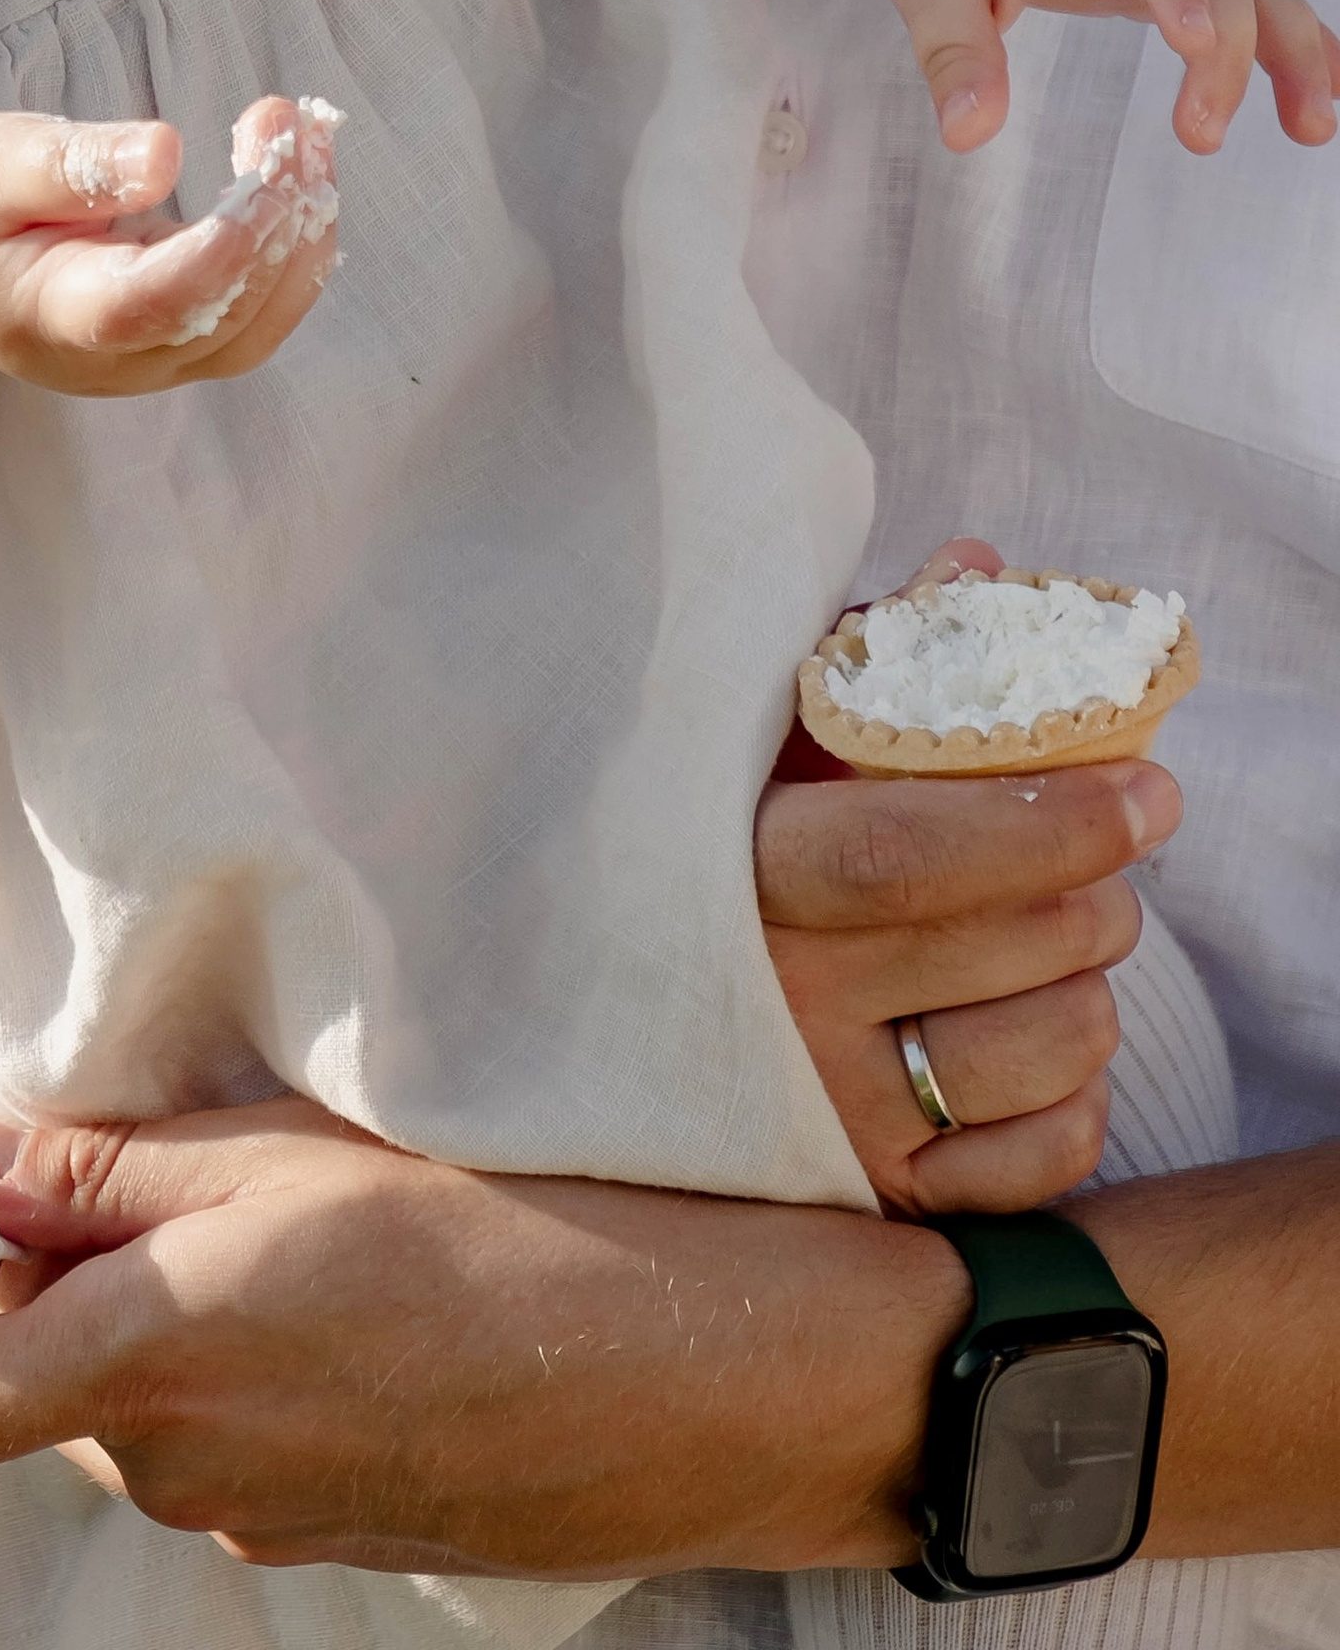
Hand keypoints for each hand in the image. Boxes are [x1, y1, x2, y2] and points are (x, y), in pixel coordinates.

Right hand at [0, 95, 337, 399]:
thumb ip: (75, 166)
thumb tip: (166, 154)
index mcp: (57, 317)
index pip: (160, 302)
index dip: (228, 244)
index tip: (270, 160)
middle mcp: (113, 362)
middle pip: (227, 319)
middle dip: (282, 218)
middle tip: (293, 118)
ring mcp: (148, 364)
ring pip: (256, 327)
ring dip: (301, 235)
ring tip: (307, 135)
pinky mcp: (172, 342)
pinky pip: (252, 313)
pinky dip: (289, 249)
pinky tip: (297, 176)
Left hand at [0, 1100, 962, 1574]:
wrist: (718, 1374)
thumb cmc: (513, 1233)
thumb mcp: (285, 1153)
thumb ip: (95, 1168)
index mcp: (144, 1370)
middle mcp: (183, 1470)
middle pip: (16, 1384)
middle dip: (37, 1268)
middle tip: (141, 1142)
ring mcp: (264, 1515)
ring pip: (129, 1404)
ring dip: (148, 1301)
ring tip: (273, 1195)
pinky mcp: (341, 1528)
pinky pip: (229, 1437)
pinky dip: (237, 1352)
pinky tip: (349, 1272)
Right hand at [766, 534, 1170, 1209]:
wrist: (615, 1010)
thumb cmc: (724, 843)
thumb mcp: (771, 739)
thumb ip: (875, 652)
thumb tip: (978, 565)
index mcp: (745, 875)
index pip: (914, 852)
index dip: (1049, 818)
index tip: (1147, 788)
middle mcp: (782, 1006)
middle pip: (1017, 944)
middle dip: (1099, 889)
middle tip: (1103, 857)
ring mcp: (832, 1113)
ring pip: (1054, 1046)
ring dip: (1090, 985)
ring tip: (1053, 947)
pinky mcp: (880, 1198)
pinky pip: (1047, 1155)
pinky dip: (1074, 1097)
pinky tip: (1029, 1044)